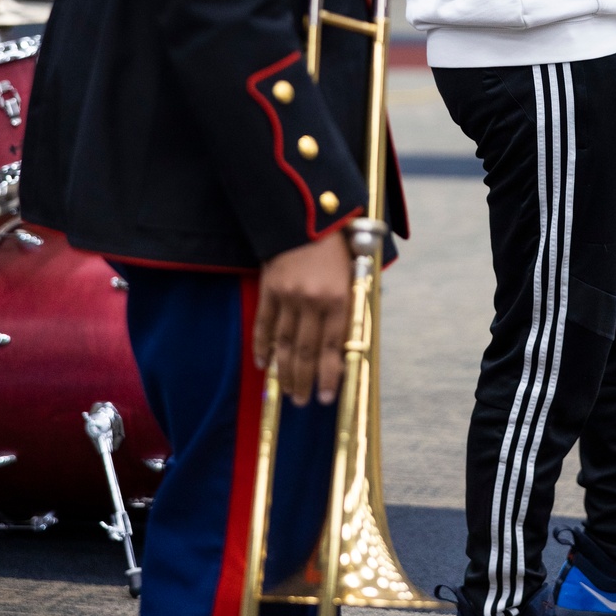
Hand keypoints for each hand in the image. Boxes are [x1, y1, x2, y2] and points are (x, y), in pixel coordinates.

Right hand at [253, 229, 352, 405]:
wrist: (304, 214)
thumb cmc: (335, 244)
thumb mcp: (352, 272)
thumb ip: (350, 305)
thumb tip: (348, 341)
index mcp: (338, 298)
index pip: (333, 348)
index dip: (329, 376)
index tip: (327, 397)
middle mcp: (313, 301)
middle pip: (305, 352)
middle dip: (304, 381)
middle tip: (303, 401)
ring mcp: (288, 296)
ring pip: (284, 344)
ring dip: (285, 372)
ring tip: (287, 392)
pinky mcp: (269, 289)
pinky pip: (264, 325)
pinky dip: (263, 347)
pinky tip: (264, 364)